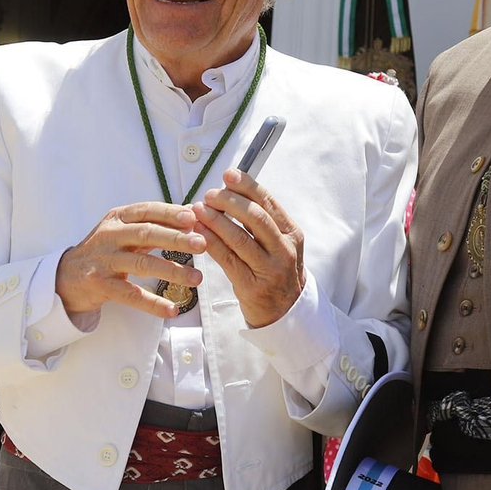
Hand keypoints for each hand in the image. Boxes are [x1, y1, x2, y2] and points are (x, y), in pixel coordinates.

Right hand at [55, 202, 205, 318]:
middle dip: (176, 239)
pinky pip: (130, 295)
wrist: (67, 275)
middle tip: (202, 244)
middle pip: (146, 234)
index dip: (170, 213)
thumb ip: (154, 224)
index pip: (147, 210)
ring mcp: (104, 260)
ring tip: (196, 278)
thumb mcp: (124, 231)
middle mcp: (109, 235)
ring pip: (141, 264)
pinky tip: (171, 309)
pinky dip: (152, 303)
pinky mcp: (100, 285)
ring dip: (172, 271)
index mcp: (118, 218)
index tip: (193, 217)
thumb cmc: (105, 250)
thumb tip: (192, 217)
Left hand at [192, 169, 304, 327]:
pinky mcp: (252, 286)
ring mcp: (270, 269)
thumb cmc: (276, 274)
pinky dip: (211, 242)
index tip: (229, 174)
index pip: (269, 203)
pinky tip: (199, 233)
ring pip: (240, 237)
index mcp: (292, 234)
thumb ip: (262, 223)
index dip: (247, 186)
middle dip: (229, 201)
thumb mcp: (280, 245)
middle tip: (210, 194)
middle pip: (255, 217)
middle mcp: (284, 250)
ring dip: (216, 220)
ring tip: (198, 209)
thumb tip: (232, 193)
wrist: (286, 315)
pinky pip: (227, 259)